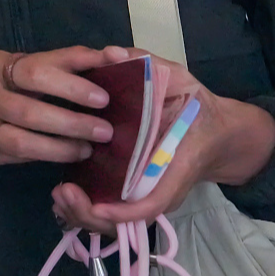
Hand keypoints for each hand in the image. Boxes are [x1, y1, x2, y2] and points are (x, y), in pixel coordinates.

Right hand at [0, 44, 125, 220]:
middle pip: (30, 106)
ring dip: (60, 146)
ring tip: (88, 148)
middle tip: (105, 127)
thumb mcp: (14, 70)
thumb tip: (114, 57)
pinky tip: (65, 156)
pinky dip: (43, 157)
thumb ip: (57, 66)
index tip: (105, 90)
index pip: (37, 66)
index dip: (74, 74)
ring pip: (22, 139)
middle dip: (71, 118)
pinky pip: (14, 156)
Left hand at [51, 49, 274, 234]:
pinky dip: (85, 209)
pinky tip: (64, 196)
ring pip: (115, 222)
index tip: (93, 204)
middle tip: (62, 193)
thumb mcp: (178, 79)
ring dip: (82, 215)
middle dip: (90, 214)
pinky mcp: (137, 193)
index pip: (150, 203)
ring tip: (58, 195)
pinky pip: (110, 212)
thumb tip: (111, 53)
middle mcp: (159, 189)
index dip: (122, 212)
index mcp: (173, 167)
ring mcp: (148, 195)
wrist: (215, 131)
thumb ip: (146, 65)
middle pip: (124, 221)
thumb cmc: (193, 107)